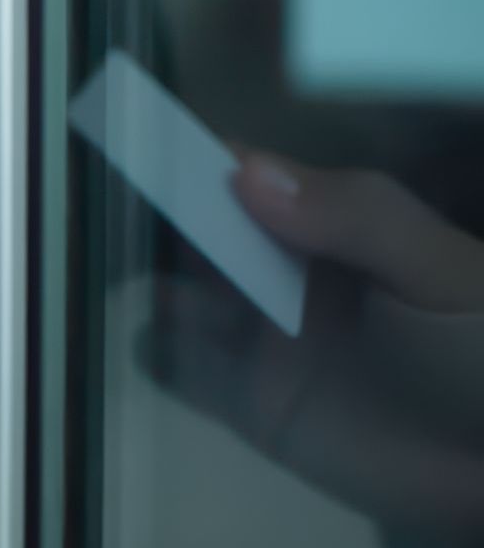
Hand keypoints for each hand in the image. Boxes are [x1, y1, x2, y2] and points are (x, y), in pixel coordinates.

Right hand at [143, 152, 483, 539]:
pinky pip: (179, 370)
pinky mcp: (250, 406)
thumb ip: (358, 220)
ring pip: (174, 294)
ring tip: (127, 279)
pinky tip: (158, 343)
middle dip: (147, 215)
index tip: (129, 142)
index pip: (244, 174)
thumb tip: (245, 174)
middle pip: (194, 230)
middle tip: (104, 213)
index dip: (188, 155)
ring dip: (144, 282)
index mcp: (330, 225)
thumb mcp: (444, 273)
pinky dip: (153, 351)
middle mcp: (284, 273)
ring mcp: (262, 339)